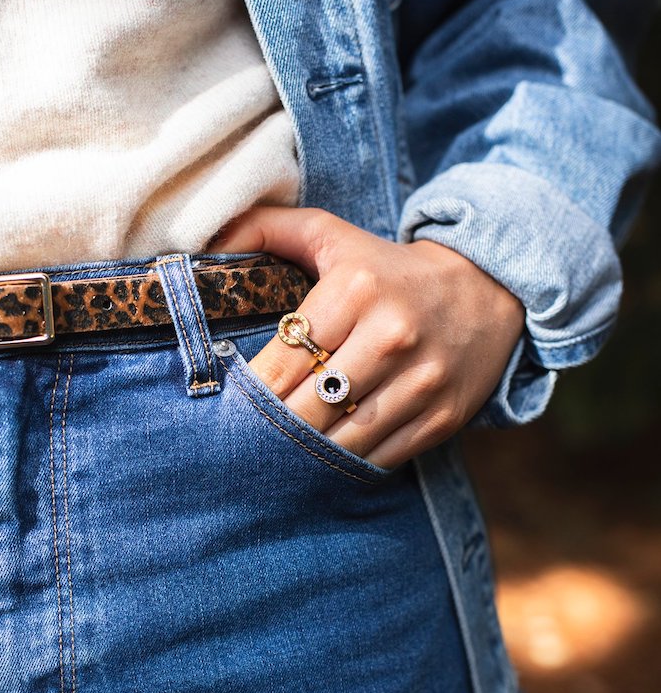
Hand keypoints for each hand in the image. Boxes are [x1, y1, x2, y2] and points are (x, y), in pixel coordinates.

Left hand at [213, 207, 524, 469]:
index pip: (283, 360)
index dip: (249, 391)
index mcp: (356, 289)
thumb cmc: (388, 269)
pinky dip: (348, 462)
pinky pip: (380, 456)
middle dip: (271, 429)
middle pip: (309, 407)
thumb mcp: (331, 234)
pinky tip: (327, 455)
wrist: (488, 289)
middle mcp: (392, 335)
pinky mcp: (443, 416)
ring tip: (279, 455)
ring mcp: (422, 380)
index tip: (228, 403)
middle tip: (245, 439)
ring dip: (306, 453)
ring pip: (343, 439)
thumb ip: (265, 229)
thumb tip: (205, 248)